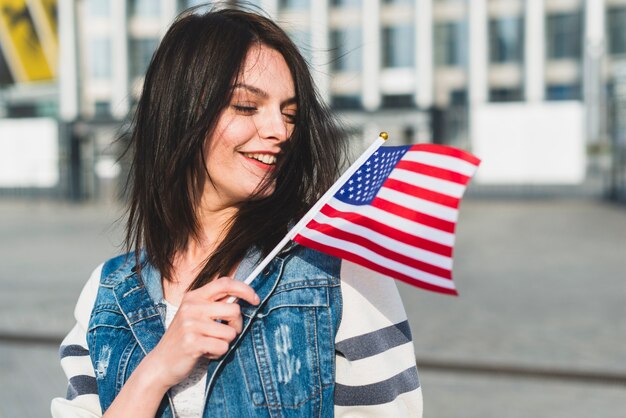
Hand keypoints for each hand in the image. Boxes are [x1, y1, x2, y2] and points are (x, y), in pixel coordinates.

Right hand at [143, 276, 259, 389]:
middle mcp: (191, 307)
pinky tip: (205, 353)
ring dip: (225, 342)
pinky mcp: (192, 343)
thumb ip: (214, 304)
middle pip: (234, 309)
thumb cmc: (184, 338)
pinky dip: (218, 353)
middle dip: (236, 325)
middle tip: (226, 333)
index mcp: (193, 297)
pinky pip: (223, 347)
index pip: (225, 283)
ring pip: (230, 332)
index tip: (255, 299)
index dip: (244, 289)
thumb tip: (243, 295)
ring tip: (209, 344)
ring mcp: (191, 324)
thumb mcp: (195, 315)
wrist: (161, 363)